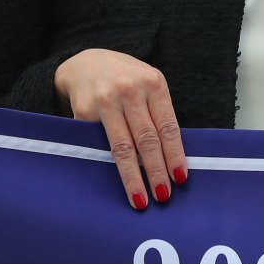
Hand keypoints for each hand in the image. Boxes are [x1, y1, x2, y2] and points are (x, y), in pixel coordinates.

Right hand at [54, 49, 185, 210]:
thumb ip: (158, 112)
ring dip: (133, 176)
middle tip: (163, 196)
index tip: (180, 178)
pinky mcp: (84, 112)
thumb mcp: (147, 84)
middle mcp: (129, 90)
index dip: (174, 154)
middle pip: (147, 139)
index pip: (167, 126)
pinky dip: (108, 166)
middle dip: (156, 171)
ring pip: (122, 147)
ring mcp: (105, 101)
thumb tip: (171, 159)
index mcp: (152, 83)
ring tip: (140, 199)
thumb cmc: (126, 79)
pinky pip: (100, 144)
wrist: (85, 64)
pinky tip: (115, 182)